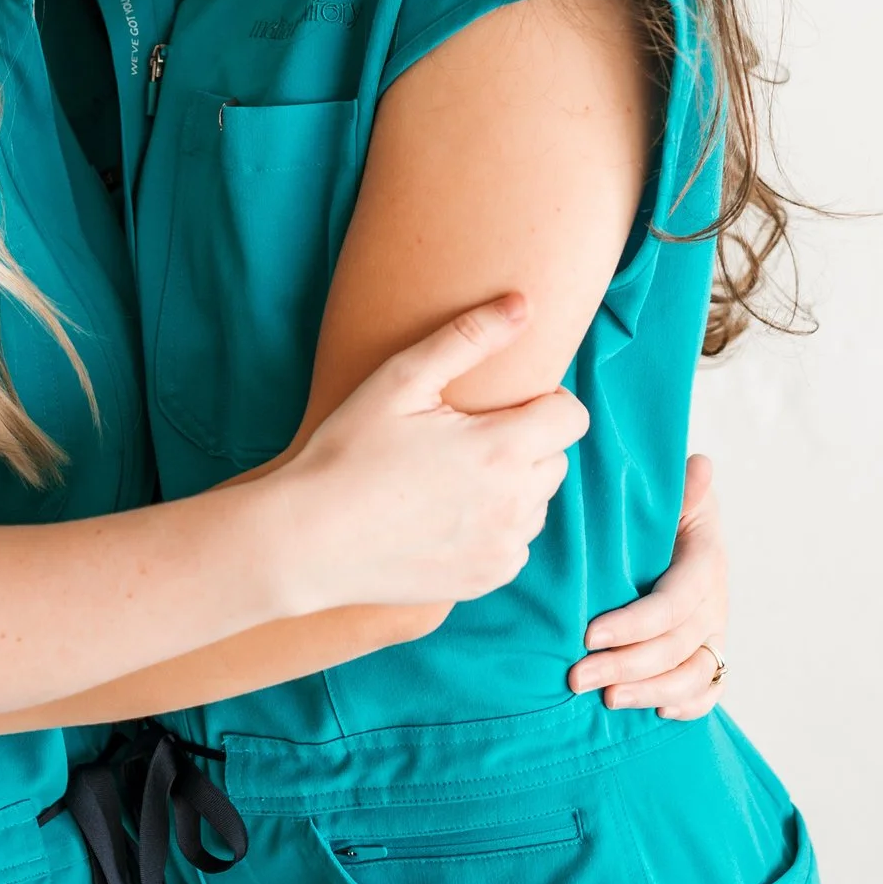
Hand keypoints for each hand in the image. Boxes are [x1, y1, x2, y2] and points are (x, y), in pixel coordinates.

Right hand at [279, 293, 589, 610]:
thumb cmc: (349, 451)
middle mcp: (514, 504)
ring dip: (513, 485)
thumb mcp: (400, 380)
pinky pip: (515, 544)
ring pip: (537, 502)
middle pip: (556, 458)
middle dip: (526, 441)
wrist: (309, 539)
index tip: (504, 401)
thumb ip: (468, 337)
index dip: (545, 400)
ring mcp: (503, 548)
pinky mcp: (486, 579)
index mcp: (501, 449)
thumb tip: (523, 304)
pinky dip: (494, 527)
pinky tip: (446, 515)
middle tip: (466, 436)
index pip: (572, 417)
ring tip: (453, 476)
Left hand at [568, 452, 728, 718]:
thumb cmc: (663, 507)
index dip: (635, 624)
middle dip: (627, 666)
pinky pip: (710, 689)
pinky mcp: (709, 652)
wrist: (674, 526)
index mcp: (705, 561)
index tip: (589, 634)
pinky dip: (688, 705)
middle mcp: (714, 601)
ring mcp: (713, 631)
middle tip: (578, 676)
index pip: (674, 604)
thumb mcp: (670, 491)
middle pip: (676, 646)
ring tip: (605, 698)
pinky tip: (658, 713)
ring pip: (693, 674)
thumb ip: (680, 487)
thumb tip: (700, 464)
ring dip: (650, 692)